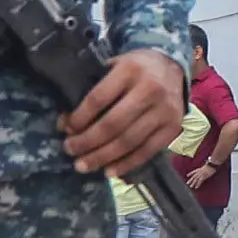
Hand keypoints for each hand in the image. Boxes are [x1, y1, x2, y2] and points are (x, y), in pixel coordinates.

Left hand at [63, 48, 183, 176]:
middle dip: (87, 142)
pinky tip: (109, 171)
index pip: (98, 99)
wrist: (173, 68)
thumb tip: (67, 122)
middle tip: (70, 150)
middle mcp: (150, 89)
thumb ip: (95, 87)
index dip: (79, 118)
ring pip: (129, 141)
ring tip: (83, 165)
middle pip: (113, 124)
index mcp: (130, 70)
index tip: (65, 129)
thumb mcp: (115, 65)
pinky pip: (147, 151)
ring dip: (103, 157)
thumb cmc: (136, 69)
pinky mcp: (173, 127)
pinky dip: (127, 164)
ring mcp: (164, 110)